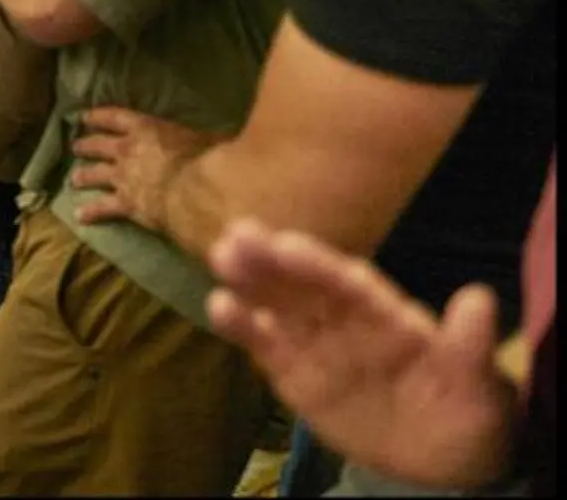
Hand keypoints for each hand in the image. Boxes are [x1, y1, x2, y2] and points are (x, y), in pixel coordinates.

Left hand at [67, 106, 217, 233]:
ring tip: (74, 179)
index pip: (115, 117)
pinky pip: (103, 208)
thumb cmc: (207, 160)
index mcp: (146, 128)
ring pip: (96, 175)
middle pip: (99, 145)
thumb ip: (206, 139)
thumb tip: (222, 137)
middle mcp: (127, 151)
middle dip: (87, 145)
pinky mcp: (125, 203)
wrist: (195, 193)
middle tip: (76, 147)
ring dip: (84, 176)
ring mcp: (123, 178)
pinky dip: (91, 212)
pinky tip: (80, 216)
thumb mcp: (209, 139)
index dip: (98, 116)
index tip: (83, 117)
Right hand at [203, 219, 516, 490]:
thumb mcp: (478, 386)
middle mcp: (344, 318)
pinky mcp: (292, 372)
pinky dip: (241, 325)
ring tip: (220, 257)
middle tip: (236, 237)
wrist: (438, 461)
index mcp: (387, 314)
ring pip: (276, 303)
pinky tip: (220, 306)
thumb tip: (479, 301)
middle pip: (303, 284)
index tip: (287, 244)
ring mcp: (314, 342)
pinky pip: (264, 345)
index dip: (319, 264)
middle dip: (271, 260)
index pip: (349, 283)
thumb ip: (468, 346)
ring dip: (248, 280)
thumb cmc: (462, 411)